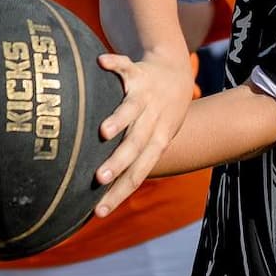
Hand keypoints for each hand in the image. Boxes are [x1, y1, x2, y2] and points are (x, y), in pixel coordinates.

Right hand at [92, 49, 195, 216]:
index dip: (120, 193)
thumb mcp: (152, 141)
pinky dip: (115, 64)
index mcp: (156, 141)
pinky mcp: (138, 72)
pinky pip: (126, 67)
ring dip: (120, 120)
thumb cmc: (157, 116)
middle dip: (119, 162)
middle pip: (136, 144)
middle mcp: (153, 120)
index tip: (99, 212)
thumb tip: (100, 195)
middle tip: (100, 178)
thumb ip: (130, 162)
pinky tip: (101, 63)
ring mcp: (145, 95)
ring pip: (132, 109)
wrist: (176, 72)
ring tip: (103, 132)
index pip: (139, 173)